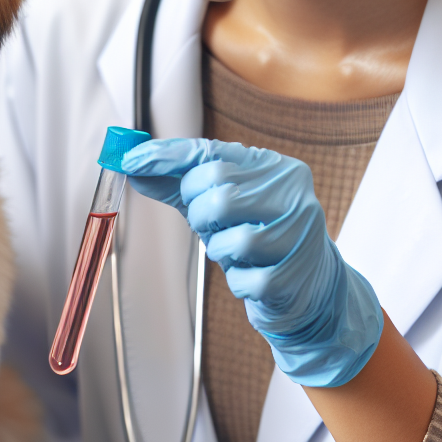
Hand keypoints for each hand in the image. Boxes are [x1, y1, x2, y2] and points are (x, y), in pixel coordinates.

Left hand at [121, 138, 383, 387]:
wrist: (311, 287)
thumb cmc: (259, 234)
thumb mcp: (222, 202)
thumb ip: (179, 182)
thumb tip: (133, 165)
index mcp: (275, 167)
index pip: (211, 155)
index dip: (167, 159)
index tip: (130, 161)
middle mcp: (293, 195)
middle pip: (218, 195)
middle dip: (201, 214)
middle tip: (212, 224)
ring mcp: (299, 236)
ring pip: (231, 239)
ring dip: (220, 250)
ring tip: (235, 249)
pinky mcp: (293, 277)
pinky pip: (241, 279)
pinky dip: (236, 281)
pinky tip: (251, 274)